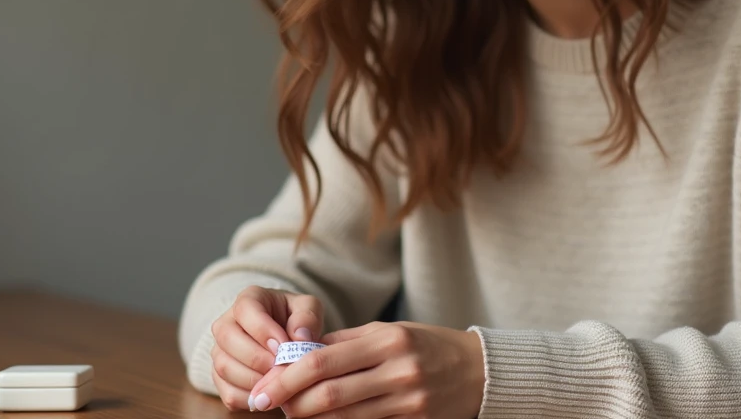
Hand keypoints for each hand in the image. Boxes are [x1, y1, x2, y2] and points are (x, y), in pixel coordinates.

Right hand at [208, 285, 326, 412]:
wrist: (286, 338)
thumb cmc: (296, 320)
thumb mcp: (308, 309)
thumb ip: (307, 317)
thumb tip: (300, 337)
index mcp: (249, 299)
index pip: (245, 309)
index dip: (263, 330)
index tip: (283, 346)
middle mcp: (226, 322)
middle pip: (228, 338)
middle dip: (256, 358)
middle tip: (280, 368)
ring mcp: (220, 351)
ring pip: (224, 367)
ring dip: (253, 380)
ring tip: (278, 383)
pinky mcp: (220, 378)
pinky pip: (227, 392)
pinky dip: (249, 398)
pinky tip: (270, 395)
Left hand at [248, 321, 485, 418]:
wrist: (478, 372)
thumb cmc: (426, 345)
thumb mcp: (389, 331)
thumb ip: (344, 342)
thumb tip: (297, 354)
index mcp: (388, 340)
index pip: (323, 360)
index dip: (286, 377)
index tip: (262, 387)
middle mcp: (398, 371)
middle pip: (328, 395)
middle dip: (291, 404)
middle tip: (267, 405)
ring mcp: (408, 401)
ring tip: (290, 413)